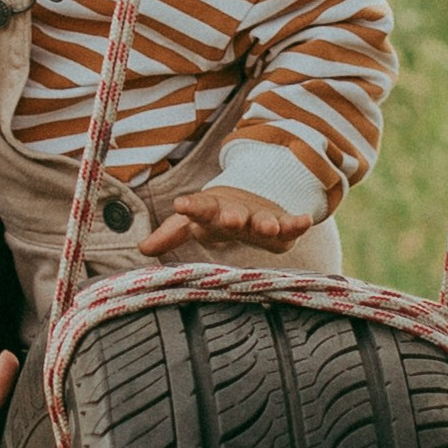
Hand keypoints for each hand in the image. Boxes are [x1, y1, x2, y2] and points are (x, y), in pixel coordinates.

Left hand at [143, 181, 316, 258]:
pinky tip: (304, 220)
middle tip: (230, 218)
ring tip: (270, 226)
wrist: (253, 200)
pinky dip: (297, 222)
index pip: (199, 208)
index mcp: (212, 212)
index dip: (190, 207)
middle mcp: (236, 212)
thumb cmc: (216, 215)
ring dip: (266, 222)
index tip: (181, 204)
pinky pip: (290, 224)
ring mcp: (259, 217)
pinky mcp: (281, 225)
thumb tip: (142, 248)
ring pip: (263, 220)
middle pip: (233, 214)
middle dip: (232, 216)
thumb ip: (171, 233)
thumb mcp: (194, 223)